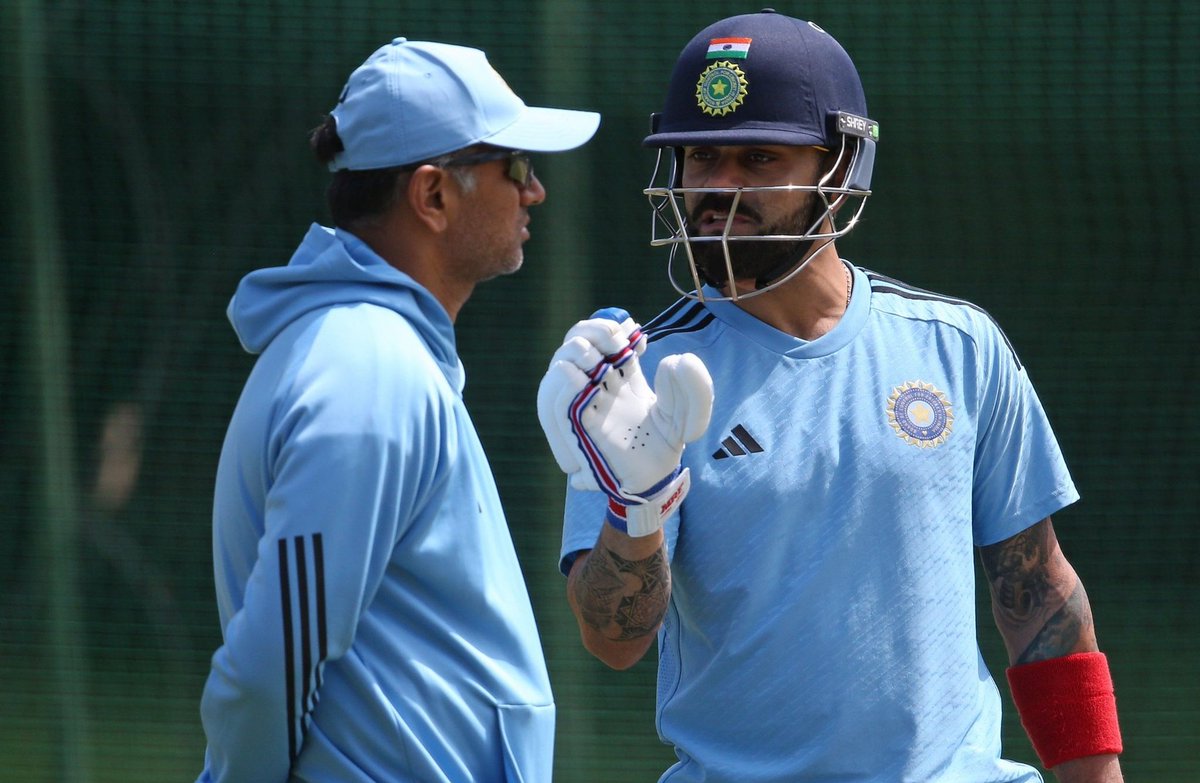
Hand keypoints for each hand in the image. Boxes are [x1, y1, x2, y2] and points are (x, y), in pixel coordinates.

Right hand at [537, 308, 712, 535]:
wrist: (655, 481)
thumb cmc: (666, 448)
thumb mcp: (690, 416)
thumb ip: (695, 390)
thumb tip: (677, 360)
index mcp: (620, 377)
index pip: (603, 337)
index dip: (613, 327)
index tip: (637, 337)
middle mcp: (598, 387)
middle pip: (576, 341)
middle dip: (592, 330)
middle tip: (619, 343)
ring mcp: (584, 406)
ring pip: (559, 365)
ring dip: (574, 352)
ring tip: (600, 361)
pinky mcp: (577, 429)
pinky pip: (554, 404)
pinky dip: (562, 384)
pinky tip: (586, 381)